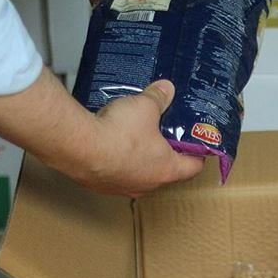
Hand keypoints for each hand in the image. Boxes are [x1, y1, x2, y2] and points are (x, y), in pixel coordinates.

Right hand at [73, 80, 203, 197]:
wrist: (79, 147)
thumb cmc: (118, 133)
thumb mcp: (145, 107)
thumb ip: (158, 98)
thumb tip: (166, 89)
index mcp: (167, 170)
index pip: (193, 168)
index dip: (198, 155)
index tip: (197, 145)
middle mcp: (148, 185)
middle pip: (166, 171)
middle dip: (167, 153)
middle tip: (166, 135)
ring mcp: (123, 187)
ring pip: (139, 174)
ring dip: (140, 159)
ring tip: (136, 137)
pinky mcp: (101, 185)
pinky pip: (115, 174)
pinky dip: (117, 161)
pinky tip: (111, 144)